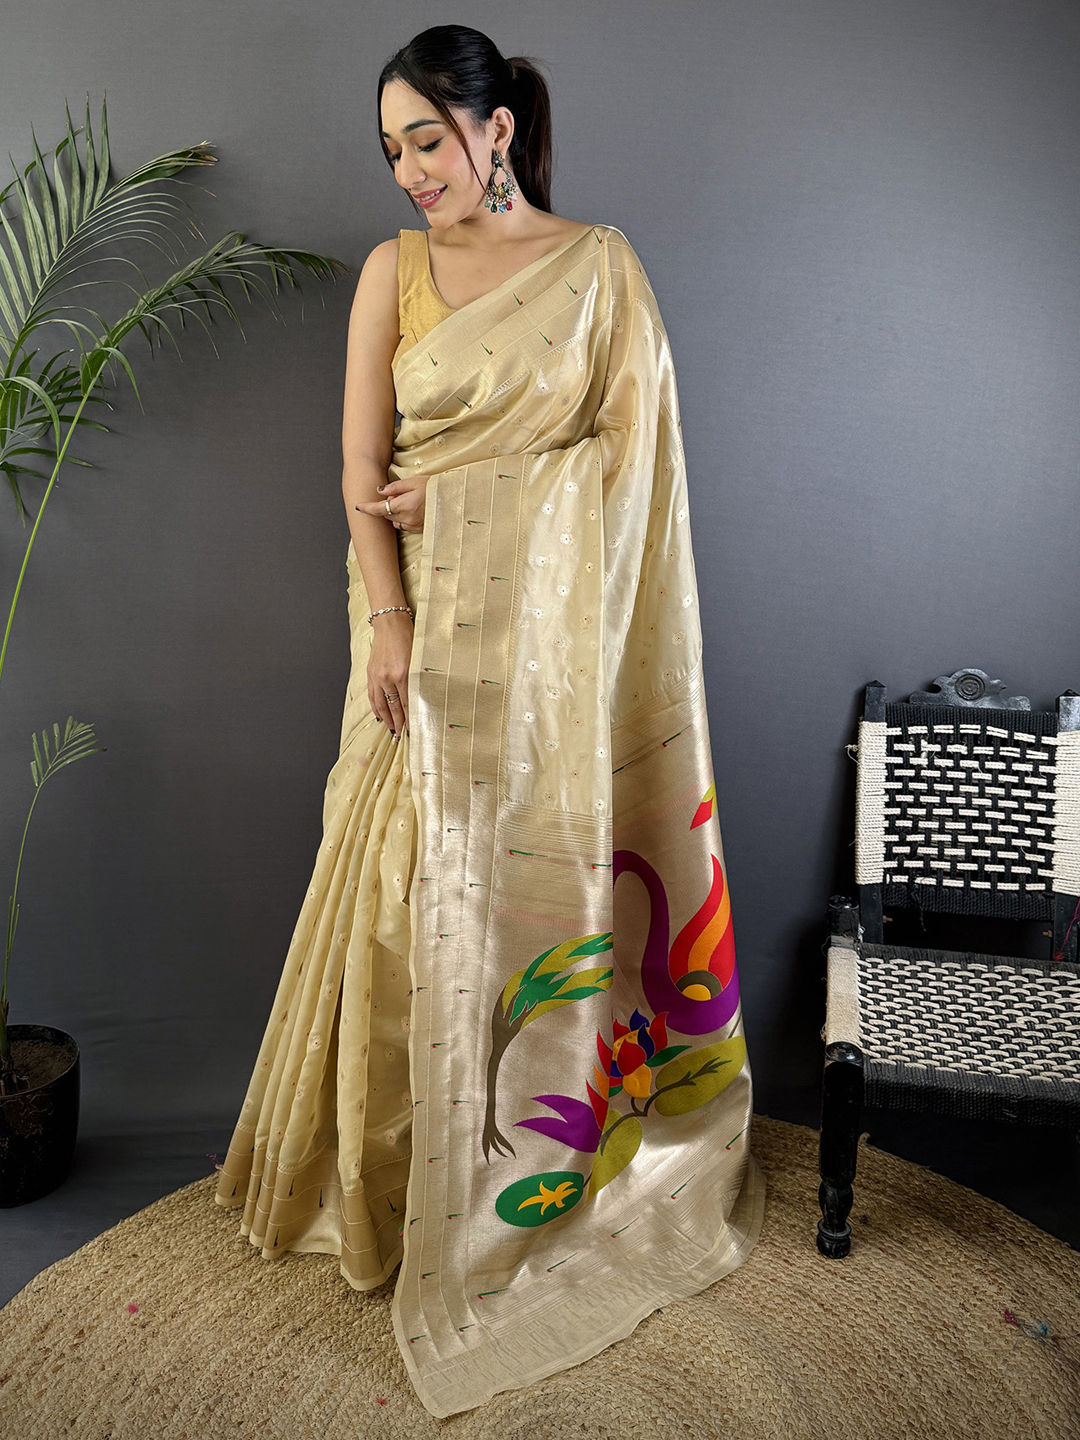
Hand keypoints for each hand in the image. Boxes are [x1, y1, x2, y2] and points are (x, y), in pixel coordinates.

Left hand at [355, 475, 427, 533]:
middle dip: (386, 507)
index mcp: (403, 505)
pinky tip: (413, 511)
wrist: (453, 499)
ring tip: (406, 503)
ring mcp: (413, 526)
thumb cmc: (434, 487)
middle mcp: (407, 518)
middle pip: (386, 515)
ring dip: (394, 514)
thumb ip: (395, 487)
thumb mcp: (413, 482)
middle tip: (396, 496)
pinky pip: (405, 526)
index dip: (367, 508)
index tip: (358, 507)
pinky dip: (403, 519)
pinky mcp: (419, 530)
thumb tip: (380, 491)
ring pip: (395, 522)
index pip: (379, 509)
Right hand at [367, 611, 412, 735]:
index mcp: (403, 674)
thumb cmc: (409, 636)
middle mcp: (388, 677)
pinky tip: (380, 716)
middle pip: (393, 707)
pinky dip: (376, 708)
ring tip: (392, 730)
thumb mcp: (419, 657)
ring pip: (381, 704)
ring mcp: (377, 676)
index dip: (410, 720)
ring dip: (387, 719)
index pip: (407, 704)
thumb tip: (424, 698)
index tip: (413, 731)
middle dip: (398, 724)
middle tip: (402, 737)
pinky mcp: (371, 673)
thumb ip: (420, 678)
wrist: (390, 623)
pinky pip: (372, 696)